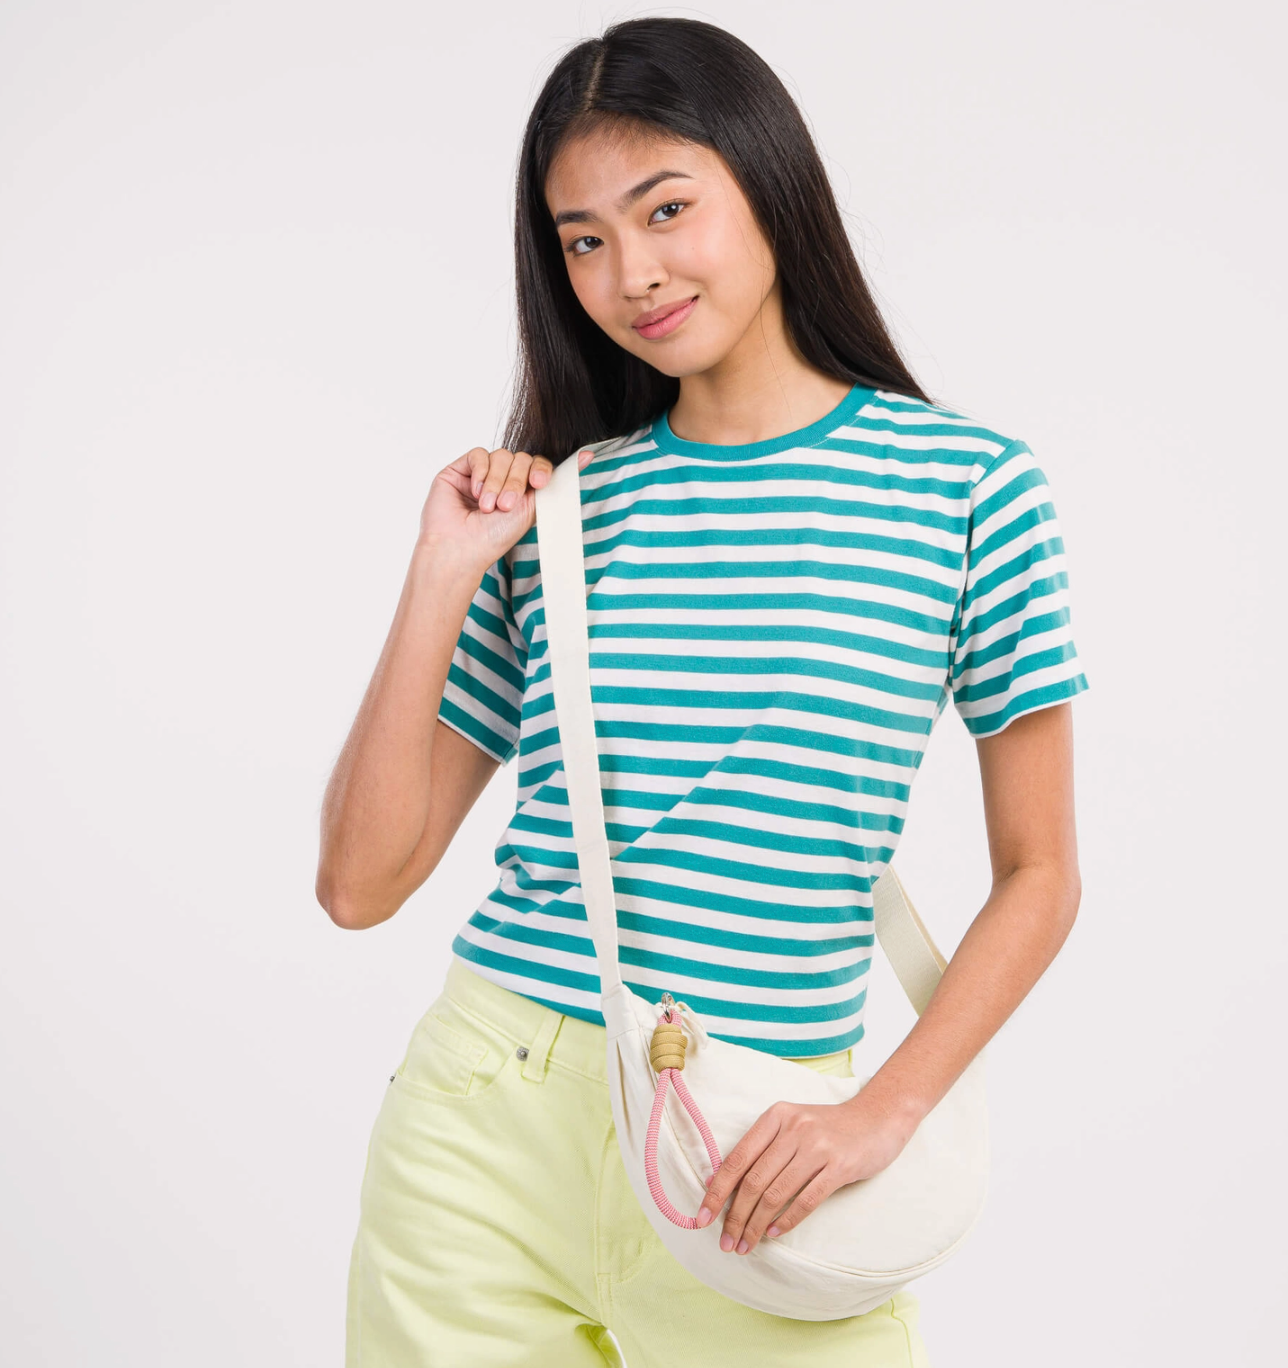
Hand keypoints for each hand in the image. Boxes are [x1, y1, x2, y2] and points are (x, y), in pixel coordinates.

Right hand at [418, 445, 593, 570]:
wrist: (462, 547)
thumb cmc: (494, 537)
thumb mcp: (532, 509)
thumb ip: (554, 483)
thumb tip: (588, 456)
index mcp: (522, 490)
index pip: (537, 465)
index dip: (540, 470)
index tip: (538, 483)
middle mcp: (503, 479)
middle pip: (521, 459)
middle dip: (515, 482)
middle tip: (506, 506)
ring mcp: (482, 473)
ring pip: (501, 456)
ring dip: (497, 481)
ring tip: (488, 506)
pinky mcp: (461, 469)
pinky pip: (479, 455)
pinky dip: (481, 472)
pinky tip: (476, 492)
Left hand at [694, 1091, 918, 1256]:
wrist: (876, 1119)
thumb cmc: (828, 1128)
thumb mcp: (792, 1125)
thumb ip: (764, 1148)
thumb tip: (725, 1186)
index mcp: (775, 1116)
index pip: (737, 1159)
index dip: (717, 1191)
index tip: (702, 1218)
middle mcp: (794, 1129)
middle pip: (753, 1181)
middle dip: (735, 1217)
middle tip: (727, 1242)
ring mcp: (818, 1147)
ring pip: (775, 1194)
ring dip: (757, 1225)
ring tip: (746, 1245)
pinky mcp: (840, 1167)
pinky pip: (806, 1200)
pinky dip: (787, 1221)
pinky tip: (774, 1234)